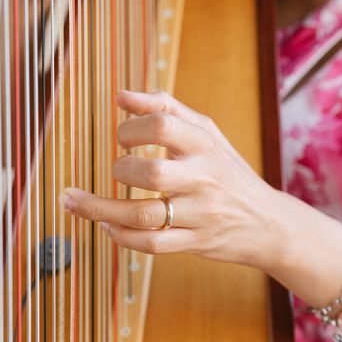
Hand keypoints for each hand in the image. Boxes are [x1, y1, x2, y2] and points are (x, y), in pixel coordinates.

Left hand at [63, 90, 289, 271]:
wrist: (267, 223)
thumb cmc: (230, 173)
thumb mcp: (208, 135)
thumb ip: (166, 110)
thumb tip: (121, 96)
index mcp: (206, 146)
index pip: (162, 125)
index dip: (131, 128)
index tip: (123, 137)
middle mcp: (204, 179)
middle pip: (150, 172)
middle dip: (121, 169)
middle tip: (118, 169)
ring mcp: (200, 215)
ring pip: (143, 215)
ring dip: (100, 209)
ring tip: (74, 202)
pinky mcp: (195, 243)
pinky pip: (152, 245)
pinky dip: (121, 236)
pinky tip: (107, 226)